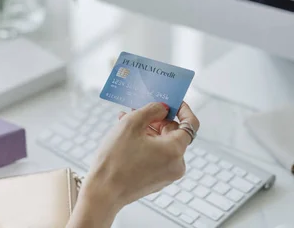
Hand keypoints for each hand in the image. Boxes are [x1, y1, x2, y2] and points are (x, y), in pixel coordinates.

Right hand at [67, 102, 199, 227]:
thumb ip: (151, 110)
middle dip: (158, 119)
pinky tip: (128, 137)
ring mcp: (167, 174)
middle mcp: (176, 164)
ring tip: (128, 120)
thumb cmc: (115, 159)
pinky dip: (146, 144)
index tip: (172, 101)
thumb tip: (163, 107)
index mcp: (174, 150)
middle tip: (140, 109)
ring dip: (148, 130)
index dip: (183, 109)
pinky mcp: (157, 180)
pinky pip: (157, 156)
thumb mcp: (131, 124)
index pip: (190, 124)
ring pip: (163, 144)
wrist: (103, 192)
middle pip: (174, 133)